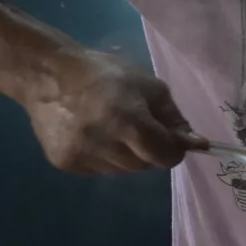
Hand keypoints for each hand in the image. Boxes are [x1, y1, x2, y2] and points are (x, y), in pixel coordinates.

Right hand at [22, 49, 204, 173]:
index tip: (170, 140)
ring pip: (122, 170)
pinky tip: (92, 135)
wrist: (48, 76)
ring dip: (126, 156)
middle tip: (137, 127)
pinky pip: (99, 170)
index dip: (173, 150)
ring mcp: (82, 156)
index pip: (165, 156)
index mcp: (129, 122)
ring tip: (111, 129)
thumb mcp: (150, 86)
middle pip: (145, 166)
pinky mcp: (64, 163)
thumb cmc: (106, 75)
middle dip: (149, 151)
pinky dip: (103, 158)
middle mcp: (105, 144)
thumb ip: (174, 118)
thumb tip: (196, 143)